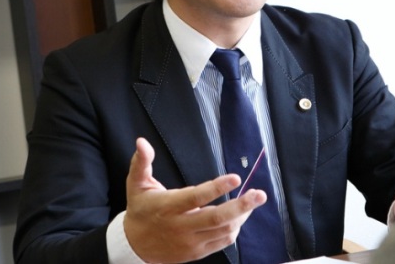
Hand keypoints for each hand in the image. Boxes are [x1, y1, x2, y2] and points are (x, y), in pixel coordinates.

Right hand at [123, 137, 267, 262]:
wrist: (135, 246)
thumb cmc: (140, 210)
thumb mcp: (136, 184)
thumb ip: (141, 162)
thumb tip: (142, 142)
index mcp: (168, 207)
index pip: (196, 197)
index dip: (217, 188)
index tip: (236, 177)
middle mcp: (181, 226)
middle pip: (216, 218)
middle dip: (241, 206)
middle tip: (260, 194)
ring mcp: (190, 242)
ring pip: (223, 231)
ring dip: (241, 216)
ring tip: (252, 201)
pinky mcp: (196, 252)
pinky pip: (221, 242)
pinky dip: (234, 229)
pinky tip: (239, 216)